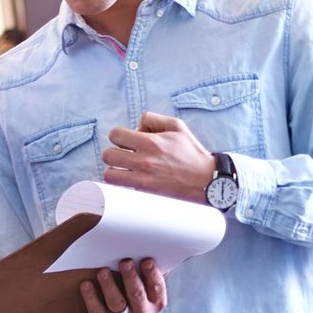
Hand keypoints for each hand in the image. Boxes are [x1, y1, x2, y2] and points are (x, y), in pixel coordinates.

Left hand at [81, 257, 164, 312]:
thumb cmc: (129, 302)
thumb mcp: (142, 294)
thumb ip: (144, 276)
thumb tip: (142, 250)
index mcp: (155, 303)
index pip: (157, 288)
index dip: (153, 274)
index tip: (146, 260)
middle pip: (136, 294)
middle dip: (131, 277)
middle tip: (125, 262)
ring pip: (116, 302)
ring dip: (109, 285)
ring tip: (103, 271)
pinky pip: (97, 310)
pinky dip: (91, 296)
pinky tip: (86, 284)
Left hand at [102, 112, 216, 202]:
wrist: (205, 180)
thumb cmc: (191, 152)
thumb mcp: (177, 126)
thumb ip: (153, 119)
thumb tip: (136, 125)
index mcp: (151, 142)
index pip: (115, 135)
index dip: (119, 136)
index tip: (127, 141)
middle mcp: (144, 161)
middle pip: (107, 155)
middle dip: (114, 153)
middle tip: (125, 155)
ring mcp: (143, 179)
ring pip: (109, 175)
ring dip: (115, 171)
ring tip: (125, 169)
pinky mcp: (145, 193)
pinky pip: (122, 188)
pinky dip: (125, 184)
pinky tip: (135, 179)